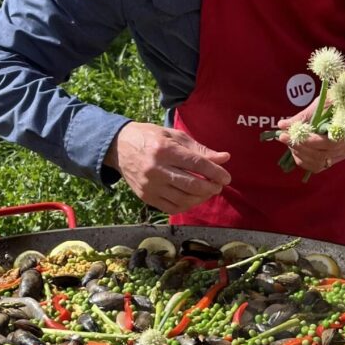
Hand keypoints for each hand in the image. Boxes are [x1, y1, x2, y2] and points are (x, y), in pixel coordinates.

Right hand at [106, 123, 230, 214]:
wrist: (118, 148)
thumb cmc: (150, 138)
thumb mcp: (174, 136)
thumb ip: (199, 149)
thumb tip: (224, 158)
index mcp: (165, 150)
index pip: (197, 164)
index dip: (215, 172)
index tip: (226, 177)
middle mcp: (156, 170)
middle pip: (192, 185)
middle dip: (211, 187)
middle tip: (219, 185)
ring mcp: (150, 186)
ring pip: (183, 199)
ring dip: (201, 198)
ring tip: (208, 191)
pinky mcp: (145, 197)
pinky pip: (171, 207)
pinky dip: (187, 205)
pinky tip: (193, 198)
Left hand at [277, 98, 344, 174]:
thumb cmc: (340, 100)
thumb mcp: (323, 102)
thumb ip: (304, 115)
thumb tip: (282, 125)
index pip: (327, 144)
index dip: (306, 141)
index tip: (287, 133)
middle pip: (320, 156)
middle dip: (299, 147)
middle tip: (283, 136)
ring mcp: (343, 156)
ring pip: (317, 163)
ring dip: (299, 154)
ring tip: (289, 141)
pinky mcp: (335, 159)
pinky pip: (317, 166)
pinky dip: (304, 160)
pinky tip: (296, 149)